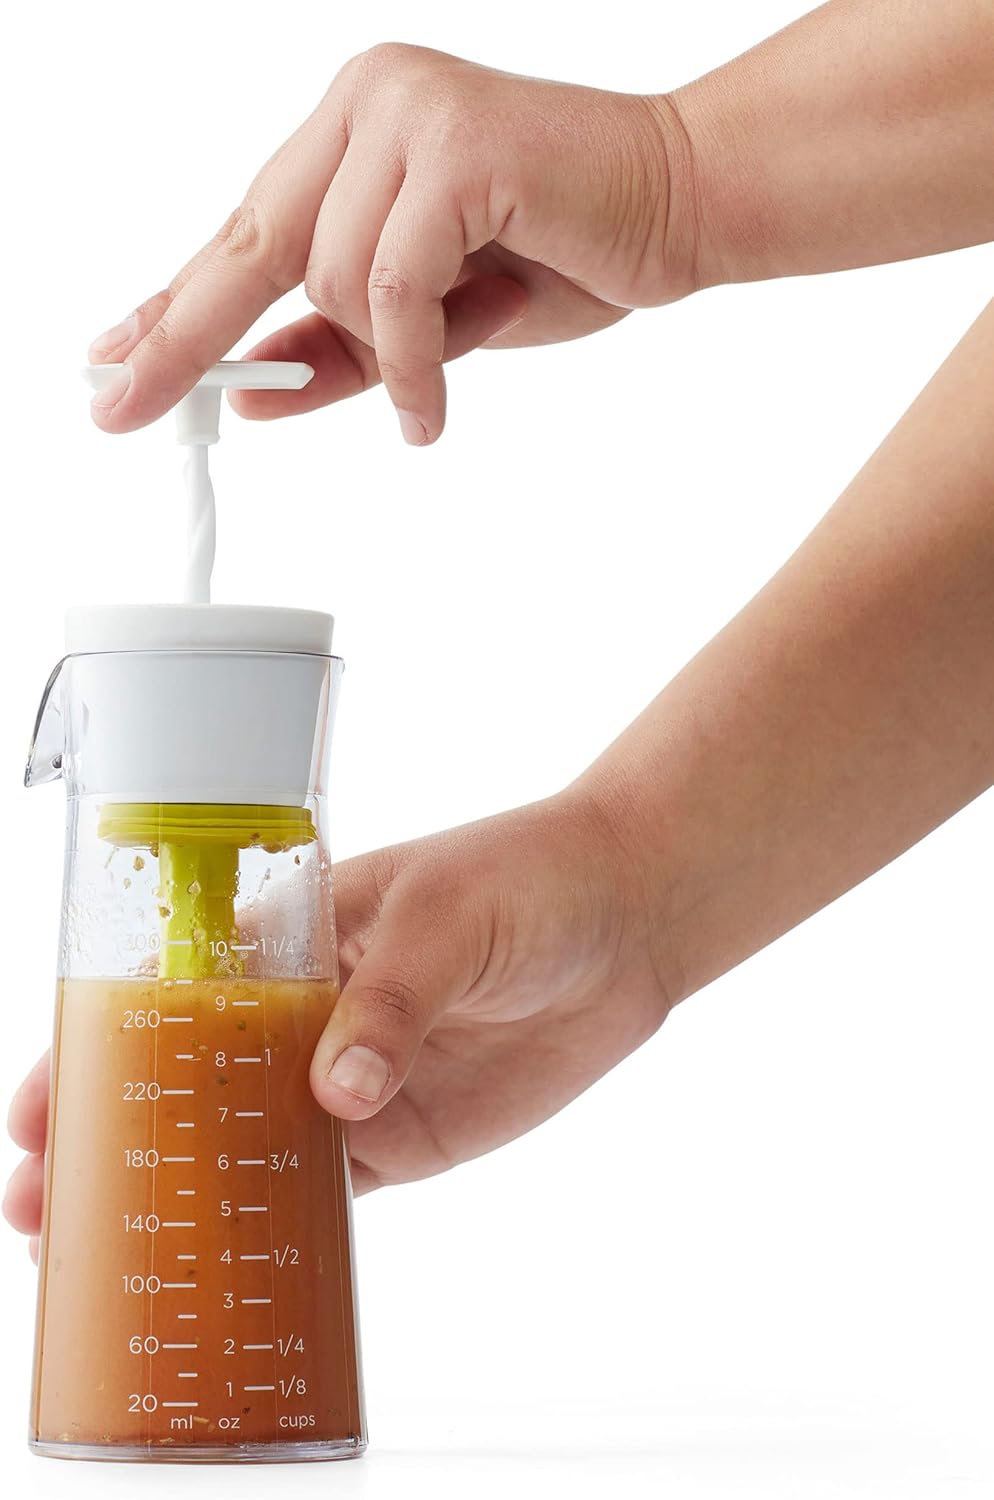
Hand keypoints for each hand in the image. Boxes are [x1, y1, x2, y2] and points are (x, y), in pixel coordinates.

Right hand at [5, 787, 670, 1254]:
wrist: (630, 918)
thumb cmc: (529, 877)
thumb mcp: (446, 915)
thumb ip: (391, 1002)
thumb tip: (335, 1095)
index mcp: (295, 937)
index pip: (174, 994)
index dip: (102, 1046)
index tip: (44, 1103)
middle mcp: (308, 1014)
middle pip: (192, 1084)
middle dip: (118, 1137)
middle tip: (42, 1199)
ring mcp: (353, 1081)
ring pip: (246, 1149)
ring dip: (180, 1194)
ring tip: (103, 1248)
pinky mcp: (405, 1134)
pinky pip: (327, 1191)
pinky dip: (274, 1228)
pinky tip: (222, 1262)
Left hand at [87, 44, 697, 443]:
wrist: (684, 208)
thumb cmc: (564, 255)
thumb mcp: (432, 323)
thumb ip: (340, 350)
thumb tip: (247, 391)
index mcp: (352, 132)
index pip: (245, 228)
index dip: (175, 303)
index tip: (115, 357)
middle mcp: (367, 104)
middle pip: (250, 244)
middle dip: (186, 338)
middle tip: (125, 407)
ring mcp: (406, 114)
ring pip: (333, 284)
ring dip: (393, 349)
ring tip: (473, 333)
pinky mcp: (452, 146)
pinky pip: (392, 288)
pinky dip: (413, 363)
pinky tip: (431, 411)